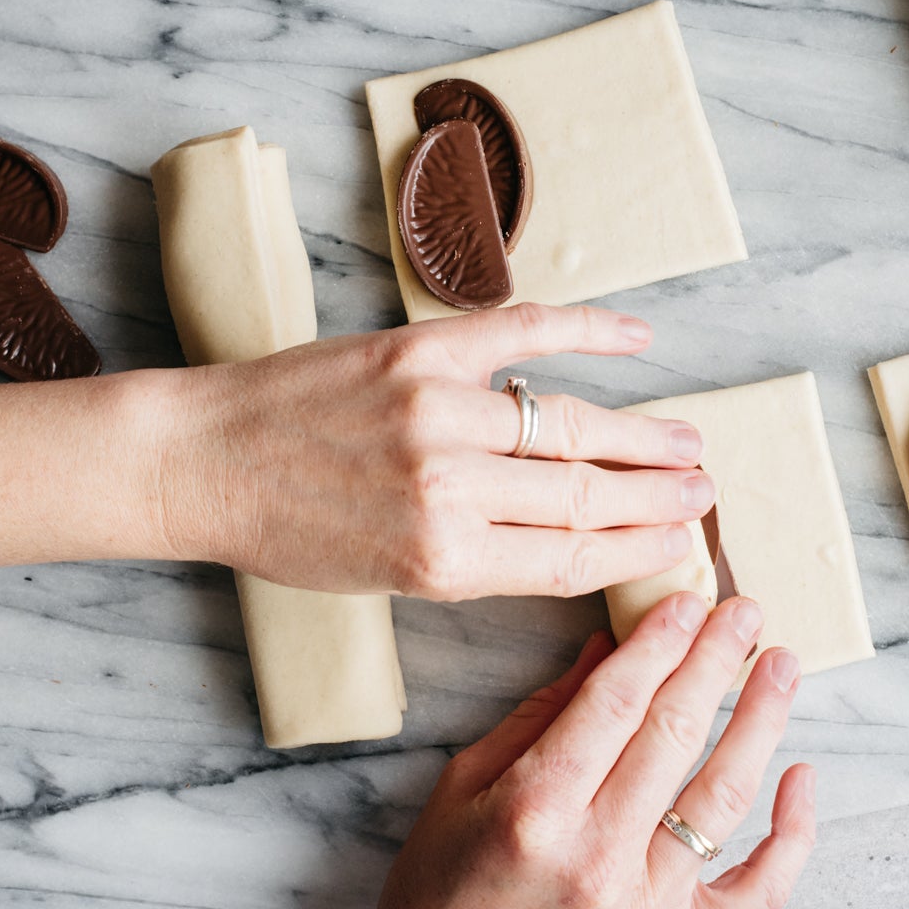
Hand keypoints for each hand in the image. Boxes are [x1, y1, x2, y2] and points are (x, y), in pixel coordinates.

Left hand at [152, 303, 712, 599]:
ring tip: (687, 442)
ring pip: (570, 424)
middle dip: (657, 497)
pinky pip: (523, 332)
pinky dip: (589, 330)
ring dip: (641, 433)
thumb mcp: (387, 578)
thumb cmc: (287, 530)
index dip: (639, 550)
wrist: (202, 462)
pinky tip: (637, 336)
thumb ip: (478, 559)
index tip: (684, 543)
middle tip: (705, 493)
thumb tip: (570, 538)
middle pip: (585, 493)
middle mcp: (448, 489)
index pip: (572, 558)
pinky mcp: (417, 349)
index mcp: (442, 561)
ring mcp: (436, 412)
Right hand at [348, 594, 817, 908]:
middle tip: (744, 610)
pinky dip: (793, 834)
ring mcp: (642, 907)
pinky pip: (757, 890)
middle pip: (673, 736)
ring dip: (761, 720)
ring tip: (781, 665)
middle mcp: (594, 859)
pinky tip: (802, 774)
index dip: (657, 643)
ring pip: (723, 797)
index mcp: (533, 812)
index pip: (614, 705)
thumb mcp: (463, 789)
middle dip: (714, 660)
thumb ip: (537, 716)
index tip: (687, 599)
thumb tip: (605, 647)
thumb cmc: (440, 894)